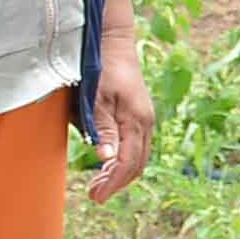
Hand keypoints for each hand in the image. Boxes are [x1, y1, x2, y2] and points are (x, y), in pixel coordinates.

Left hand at [87, 2, 155, 202]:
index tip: (96, 196)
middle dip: (117, 182)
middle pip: (137, 164)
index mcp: (136, 120)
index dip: (112, 182)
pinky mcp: (138, 114)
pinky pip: (136, 146)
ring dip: (120, 173)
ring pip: (138, 157)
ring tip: (99, 182)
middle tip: (94, 194)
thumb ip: (102, 128)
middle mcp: (145, 122)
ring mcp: (144, 119)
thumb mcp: (95, 98)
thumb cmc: (100, 68)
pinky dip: (123, 160)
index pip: (128, 162)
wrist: (112, 42)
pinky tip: (107, 162)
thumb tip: (107, 157)